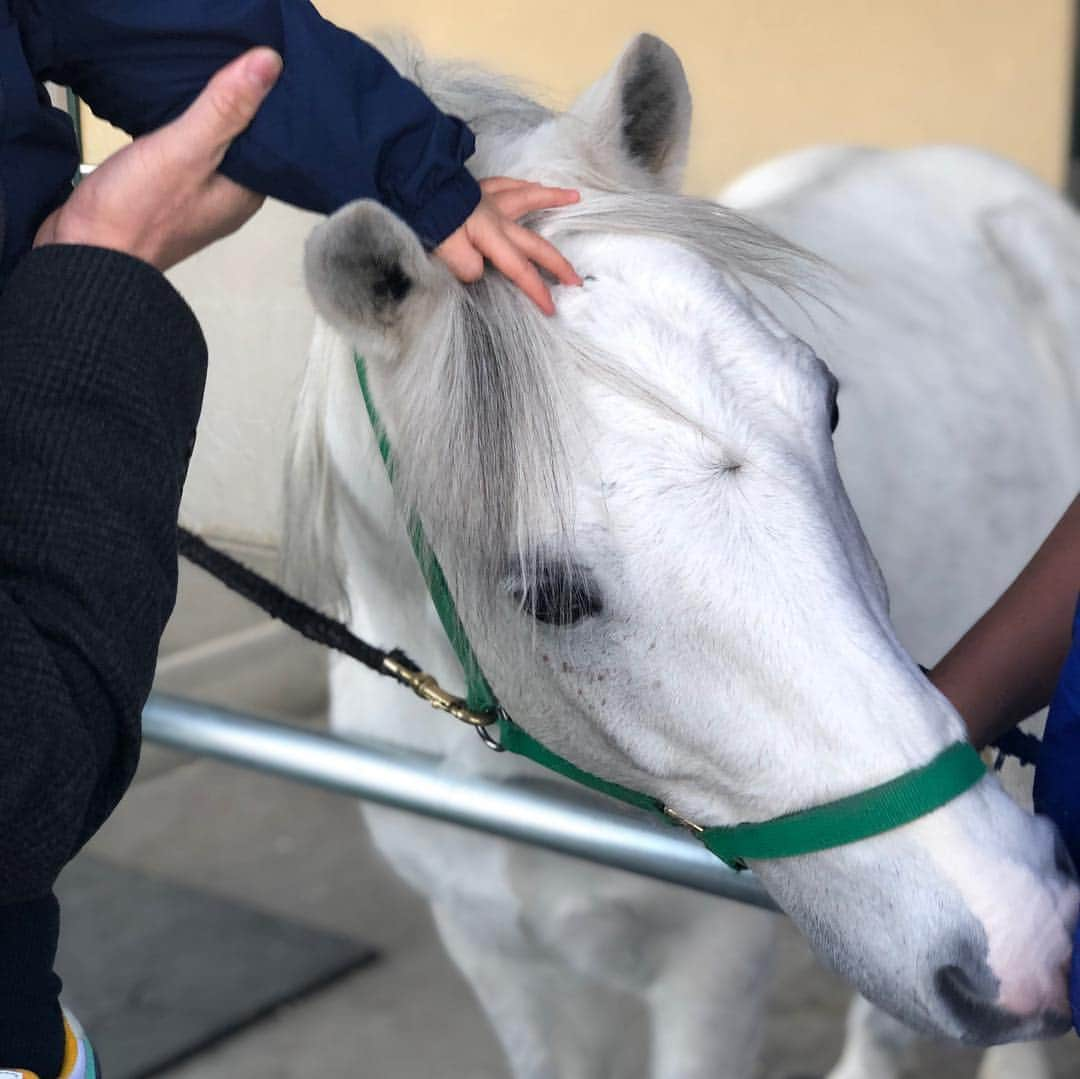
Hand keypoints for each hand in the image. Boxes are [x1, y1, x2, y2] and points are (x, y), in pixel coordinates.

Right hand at [34, 48, 282, 270]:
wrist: (86, 255)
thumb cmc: (138, 209)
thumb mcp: (186, 149)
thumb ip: (225, 109)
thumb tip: (270, 64)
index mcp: (246, 194)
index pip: (271, 142)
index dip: (267, 105)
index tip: (261, 67)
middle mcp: (229, 201)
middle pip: (241, 145)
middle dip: (236, 108)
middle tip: (228, 61)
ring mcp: (197, 202)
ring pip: (211, 150)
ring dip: (206, 120)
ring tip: (202, 77)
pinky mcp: (165, 198)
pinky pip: (183, 157)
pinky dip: (181, 134)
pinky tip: (172, 111)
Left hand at [434, 177, 581, 314]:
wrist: (409, 183)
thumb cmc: (426, 219)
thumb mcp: (444, 251)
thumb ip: (466, 266)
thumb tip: (477, 271)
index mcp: (491, 236)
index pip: (519, 269)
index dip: (536, 290)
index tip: (551, 308)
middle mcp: (496, 217)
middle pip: (534, 242)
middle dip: (557, 262)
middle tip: (575, 278)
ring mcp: (487, 200)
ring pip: (526, 198)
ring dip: (550, 198)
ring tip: (573, 196)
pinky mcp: (474, 189)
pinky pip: (503, 183)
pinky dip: (519, 183)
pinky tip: (529, 183)